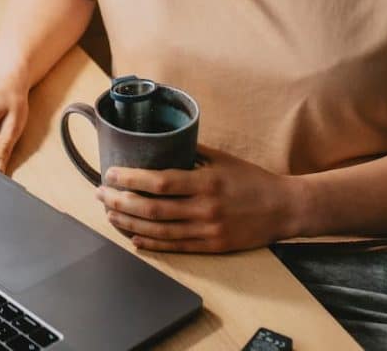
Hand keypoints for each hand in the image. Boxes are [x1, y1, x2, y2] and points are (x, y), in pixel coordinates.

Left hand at [95, 144, 300, 252]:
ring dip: (129, 222)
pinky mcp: (213, 246)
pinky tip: (134, 237)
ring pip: (159, 230)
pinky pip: (176, 247)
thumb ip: (191, 151)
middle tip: (101, 193)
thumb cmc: (252, 179)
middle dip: (121, 200)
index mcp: (206, 181)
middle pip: (152, 208)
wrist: (285, 208)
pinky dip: (152, 243)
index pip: (159, 181)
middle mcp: (204, 208)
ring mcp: (208, 230)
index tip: (110, 173)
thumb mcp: (222, 158)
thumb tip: (160, 140)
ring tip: (109, 213)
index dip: (130, 179)